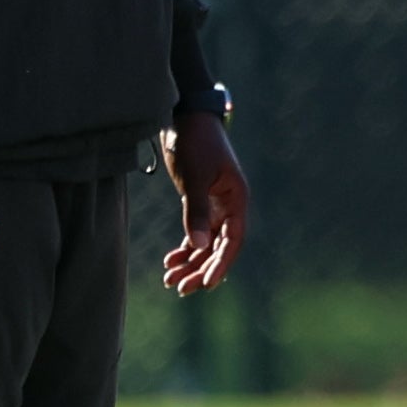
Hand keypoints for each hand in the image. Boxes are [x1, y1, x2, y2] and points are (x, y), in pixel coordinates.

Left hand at [161, 109, 248, 295]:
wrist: (185, 117)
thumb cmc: (194, 142)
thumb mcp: (195, 177)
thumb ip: (196, 211)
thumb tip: (197, 247)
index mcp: (237, 200)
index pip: (233, 241)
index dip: (221, 264)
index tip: (206, 284)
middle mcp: (229, 206)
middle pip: (218, 247)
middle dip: (201, 269)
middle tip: (180, 289)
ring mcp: (215, 206)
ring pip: (205, 243)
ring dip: (190, 262)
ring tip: (170, 280)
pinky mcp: (200, 203)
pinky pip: (195, 233)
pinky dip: (184, 248)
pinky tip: (170, 261)